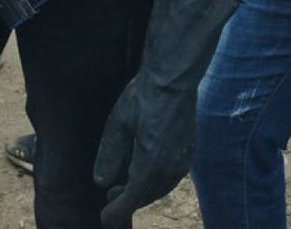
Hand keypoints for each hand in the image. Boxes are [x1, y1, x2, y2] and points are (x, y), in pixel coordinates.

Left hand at [94, 0, 238, 223]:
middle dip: (128, 200)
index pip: (131, 199)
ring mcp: (182, 159)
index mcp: (150, 164)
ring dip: (143, 190)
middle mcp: (169, 168)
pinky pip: (171, 175)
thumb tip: (101, 182)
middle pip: (146, 195)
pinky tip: (147, 169)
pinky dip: (156, 180)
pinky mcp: (189, 149)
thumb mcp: (118, 123)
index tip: (104, 218)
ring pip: (160, 187)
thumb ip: (109, 154)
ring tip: (127, 184)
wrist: (174, 76)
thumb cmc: (144, 96)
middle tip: (111, 197)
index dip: (116, 211)